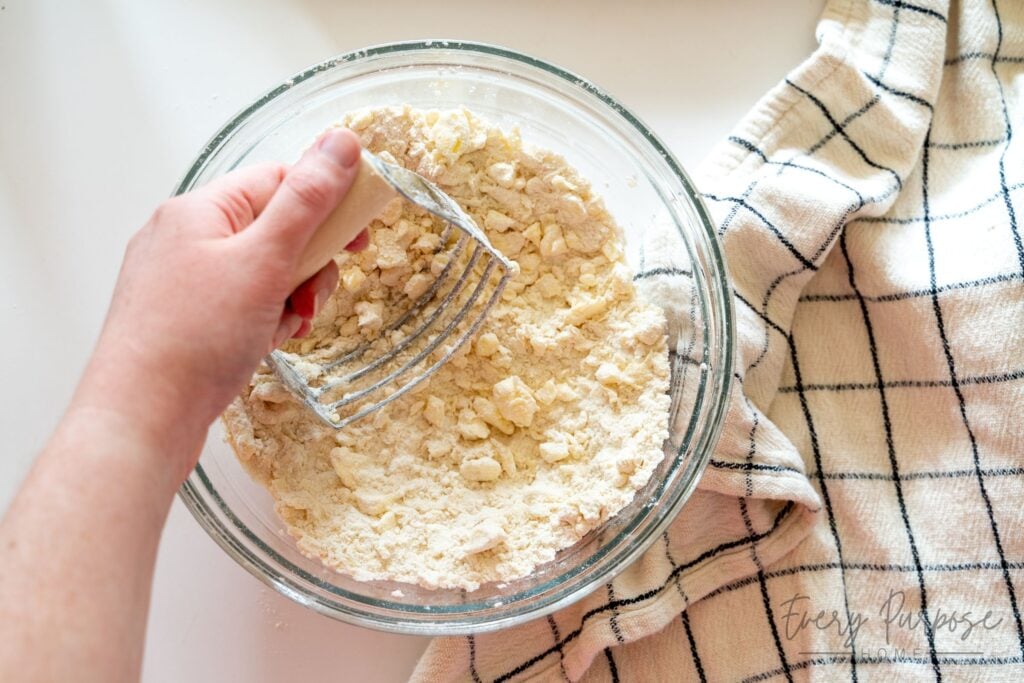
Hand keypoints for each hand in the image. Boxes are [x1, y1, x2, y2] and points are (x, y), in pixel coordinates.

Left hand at [72, 127, 364, 477]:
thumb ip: (307, 200)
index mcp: (202, 209)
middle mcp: (189, 236)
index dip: (327, 205)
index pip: (281, 181)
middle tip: (309, 297)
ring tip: (281, 329)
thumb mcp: (264, 260)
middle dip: (307, 266)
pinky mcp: (188, 317)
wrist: (142, 418)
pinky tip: (261, 345)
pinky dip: (265, 322)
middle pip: (277, 229)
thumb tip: (341, 142)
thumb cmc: (193, 338)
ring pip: (265, 272)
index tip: (358, 238)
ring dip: (289, 299)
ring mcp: (186, 279)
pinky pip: (246, 304)